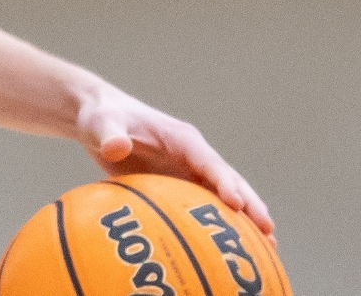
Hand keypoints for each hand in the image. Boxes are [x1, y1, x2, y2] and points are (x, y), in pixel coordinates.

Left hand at [76, 83, 272, 235]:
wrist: (98, 120)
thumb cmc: (101, 117)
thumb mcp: (102, 123)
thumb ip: (110, 135)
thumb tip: (116, 148)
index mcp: (181, 139)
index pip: (209, 162)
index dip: (223, 182)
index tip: (236, 205)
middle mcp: (193, 156)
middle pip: (228, 181)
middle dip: (250, 205)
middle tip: (268, 232)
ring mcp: (189, 171)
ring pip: (224, 197)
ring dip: (246, 220)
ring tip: (268, 249)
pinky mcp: (180, 185)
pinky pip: (205, 207)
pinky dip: (222, 225)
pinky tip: (233, 249)